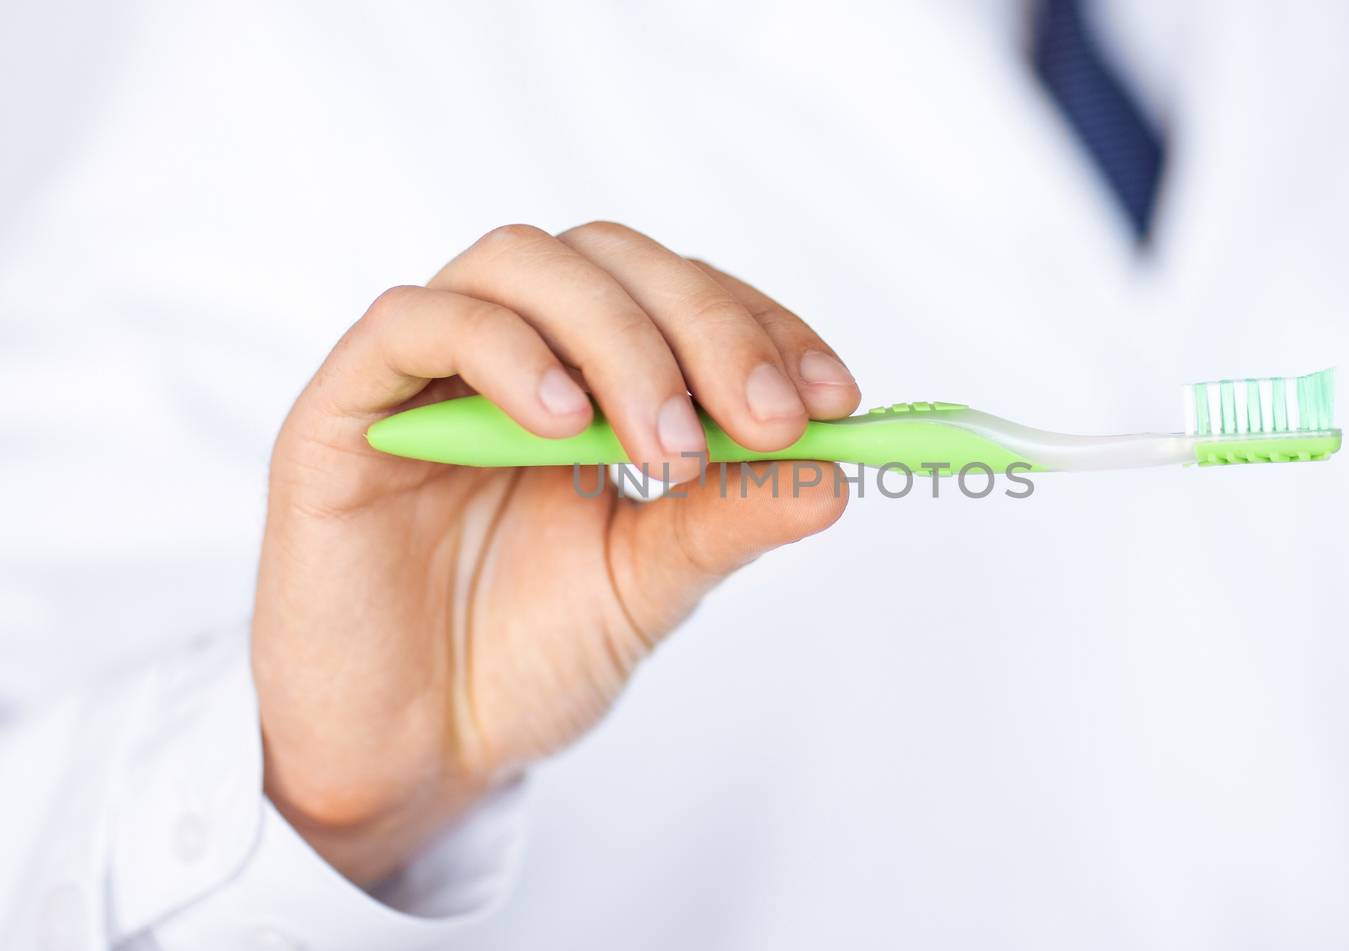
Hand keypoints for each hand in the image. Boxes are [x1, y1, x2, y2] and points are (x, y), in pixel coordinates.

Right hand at [252, 223, 859, 882]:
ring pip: (522, 263)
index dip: (762, 328)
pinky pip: (414, 324)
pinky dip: (504, 353)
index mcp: (590, 379)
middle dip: (708, 327)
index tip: (836, 399)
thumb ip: (729, 519)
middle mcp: (512, 352)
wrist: (414, 752)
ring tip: (668, 449)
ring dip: (618, 340)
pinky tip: (562, 425)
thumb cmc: (523, 657)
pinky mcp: (347, 408)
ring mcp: (426, 371)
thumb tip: (838, 472)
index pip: (682, 296)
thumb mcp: (650, 583)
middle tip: (768, 421)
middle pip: (612, 259)